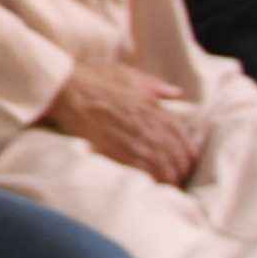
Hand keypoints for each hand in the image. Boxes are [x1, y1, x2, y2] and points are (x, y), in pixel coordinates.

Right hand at [42, 61, 197, 184]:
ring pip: (161, 164)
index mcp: (152, 107)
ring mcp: (131, 139)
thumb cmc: (96, 78)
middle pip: (174, 152)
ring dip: (170, 175)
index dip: (188, 149)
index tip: (190, 158)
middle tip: (182, 174)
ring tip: (171, 182)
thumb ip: (156, 86)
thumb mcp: (130, 75)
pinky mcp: (115, 150)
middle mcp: (146, 125)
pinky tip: (154, 183)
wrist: (66, 88)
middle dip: (181, 166)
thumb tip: (176, 93)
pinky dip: (151, 178)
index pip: (181, 134)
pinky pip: (140, 169)